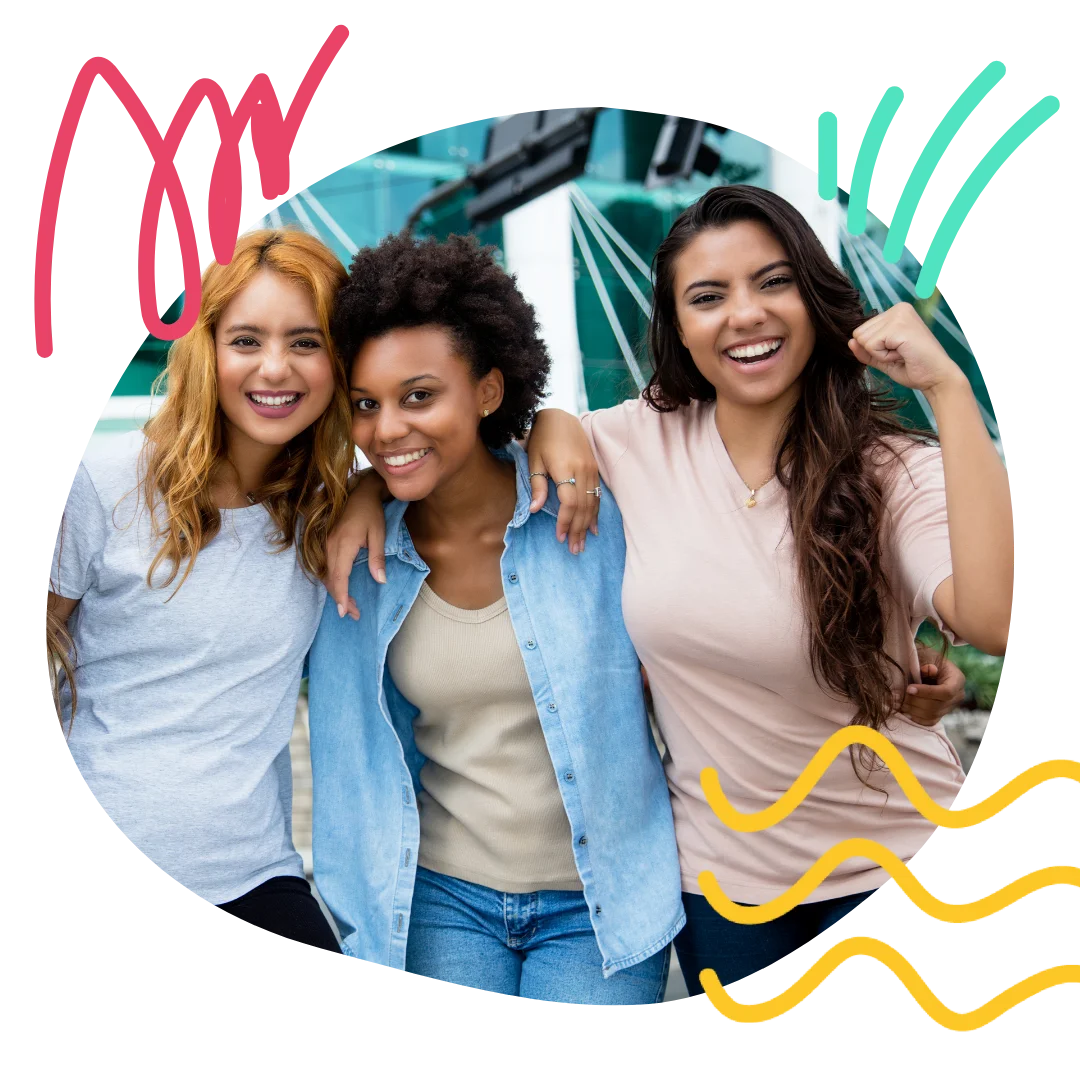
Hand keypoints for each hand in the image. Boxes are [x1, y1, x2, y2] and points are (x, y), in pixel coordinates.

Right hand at [322, 471, 387, 619]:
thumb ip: (377, 558)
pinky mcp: (326, 542)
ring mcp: (326, 543)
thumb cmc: (372, 512)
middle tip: (353, 614)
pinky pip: (326, 567)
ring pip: (326, 574)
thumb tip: (380, 581)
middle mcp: (330, 545)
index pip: (339, 576)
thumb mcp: (379, 534)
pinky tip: (341, 588)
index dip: (341, 596)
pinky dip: (332, 581)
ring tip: (349, 605)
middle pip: (330, 579)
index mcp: (343, 544)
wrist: (360, 492)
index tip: (345, 612)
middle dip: (340, 599)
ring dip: (336, 591)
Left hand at [526, 409, 600, 554]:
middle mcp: (582, 470)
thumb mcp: (533, 460)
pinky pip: (597, 496)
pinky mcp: (594, 469)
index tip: (559, 537)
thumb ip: (537, 485)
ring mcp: (591, 470)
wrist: (560, 418)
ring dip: (587, 526)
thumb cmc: (542, 439)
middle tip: (574, 550)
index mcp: (565, 469)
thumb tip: (534, 510)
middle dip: (578, 530)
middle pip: (583, 507)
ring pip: (592, 504)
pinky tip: (593, 527)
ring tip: (582, 544)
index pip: (569, 503)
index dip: (565, 522)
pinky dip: (595, 513)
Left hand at [848, 302, 966, 395]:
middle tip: (900, 354)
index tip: (897, 351)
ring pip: (863, 340)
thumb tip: (849, 342)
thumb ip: (866, 350)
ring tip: (902, 353)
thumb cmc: (914, 368)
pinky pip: (871, 346)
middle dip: (876, 351)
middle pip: (859, 334)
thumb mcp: (883, 358)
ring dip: (880, 354)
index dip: (875, 349)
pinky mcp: (898, 326)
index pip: (862, 331)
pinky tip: (903, 354)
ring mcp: (899, 315)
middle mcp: (898, 308)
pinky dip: (884, 357)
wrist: (936, 378)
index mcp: (895, 312)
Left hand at [899, 647, 965, 726]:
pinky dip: (915, 718)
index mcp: (957, 680)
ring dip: (912, 710)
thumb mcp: (927, 655)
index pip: (946, 692)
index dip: (927, 692)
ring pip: (932, 715)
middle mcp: (957, 695)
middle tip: (898, 697)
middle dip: (915, 702)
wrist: (927, 665)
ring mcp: (950, 707)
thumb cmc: (926, 658)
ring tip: (898, 703)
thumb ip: (927, 662)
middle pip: (937, 706)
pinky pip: (929, 721)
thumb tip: (927, 670)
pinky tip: (904, 710)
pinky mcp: (941, 714)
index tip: (909, 688)